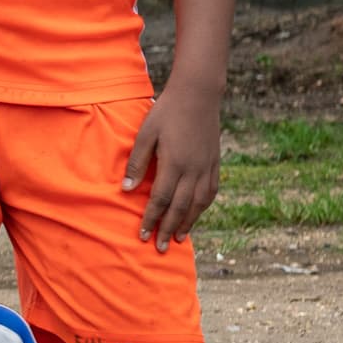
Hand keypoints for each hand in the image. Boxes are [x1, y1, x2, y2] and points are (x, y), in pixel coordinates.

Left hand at [122, 81, 222, 247]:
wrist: (198, 95)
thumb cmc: (166, 112)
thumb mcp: (145, 133)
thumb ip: (137, 162)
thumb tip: (127, 189)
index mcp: (174, 164)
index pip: (160, 200)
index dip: (151, 219)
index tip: (142, 235)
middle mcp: (193, 170)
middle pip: (180, 208)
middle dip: (167, 229)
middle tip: (158, 248)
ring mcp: (207, 167)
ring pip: (198, 204)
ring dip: (187, 223)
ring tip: (177, 238)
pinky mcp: (215, 163)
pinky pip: (210, 192)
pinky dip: (202, 207)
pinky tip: (195, 215)